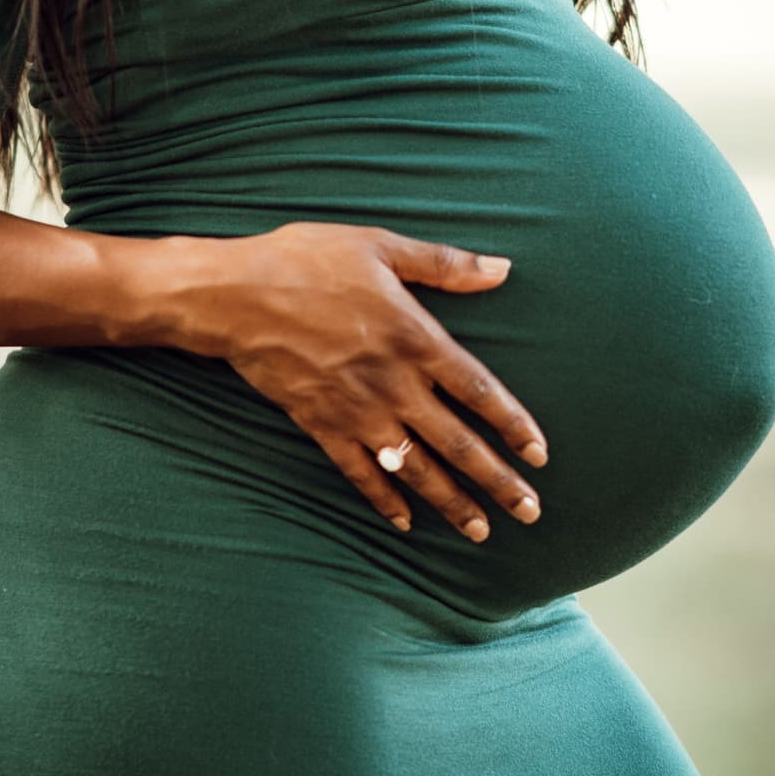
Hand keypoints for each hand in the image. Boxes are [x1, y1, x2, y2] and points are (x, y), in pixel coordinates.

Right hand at [163, 221, 547, 540]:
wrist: (234, 296)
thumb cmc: (306, 261)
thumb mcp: (379, 246)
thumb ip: (443, 264)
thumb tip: (502, 268)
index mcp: (413, 337)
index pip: (478, 390)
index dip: (513, 424)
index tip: (540, 454)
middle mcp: (392, 383)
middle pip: (456, 442)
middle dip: (496, 480)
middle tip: (530, 512)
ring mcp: (356, 410)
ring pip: (415, 468)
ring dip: (451, 501)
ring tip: (481, 530)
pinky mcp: (321, 425)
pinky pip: (360, 474)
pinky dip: (384, 500)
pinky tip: (404, 522)